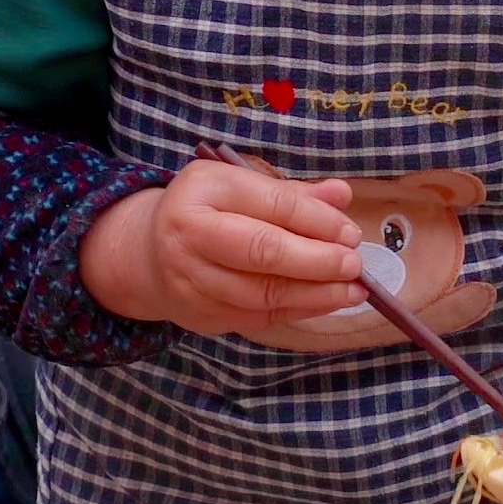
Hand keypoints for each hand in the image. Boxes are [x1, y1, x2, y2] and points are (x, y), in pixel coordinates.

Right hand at [80, 159, 365, 334]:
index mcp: (204, 188)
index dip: (317, 221)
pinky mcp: (199, 314)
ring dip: (315, 294)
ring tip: (353, 290)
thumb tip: (342, 195)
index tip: (350, 233)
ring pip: (262, 293)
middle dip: (317, 261)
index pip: (271, 204)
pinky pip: (258, 317)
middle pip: (262, 252)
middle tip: (354, 265)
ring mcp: (190, 279)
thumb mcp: (242, 186)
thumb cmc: (209, 211)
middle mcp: (189, 232)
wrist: (148, 253)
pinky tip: (326, 302)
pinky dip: (298, 311)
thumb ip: (293, 193)